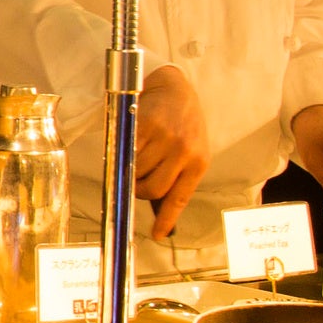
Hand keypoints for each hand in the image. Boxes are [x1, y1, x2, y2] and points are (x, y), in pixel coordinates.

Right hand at [132, 65, 210, 240]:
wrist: (174, 87)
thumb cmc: (182, 123)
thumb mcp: (190, 150)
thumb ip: (176, 177)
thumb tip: (158, 213)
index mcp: (199, 161)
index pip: (179, 197)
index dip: (166, 219)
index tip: (157, 234)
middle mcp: (184, 151)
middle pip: (153, 188)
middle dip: (139, 190)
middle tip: (135, 182)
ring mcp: (166, 138)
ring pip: (137, 172)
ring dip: (130, 171)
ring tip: (133, 159)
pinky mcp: (147, 125)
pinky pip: (127, 151)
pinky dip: (123, 153)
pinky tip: (128, 146)